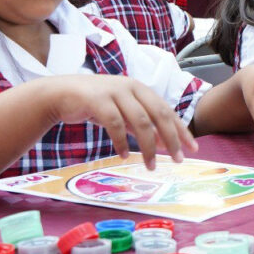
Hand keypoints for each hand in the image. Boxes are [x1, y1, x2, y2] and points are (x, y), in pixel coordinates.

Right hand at [45, 75, 196, 169]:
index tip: (193, 148)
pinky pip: (115, 123)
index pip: (167, 110)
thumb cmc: (95, 103)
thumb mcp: (123, 113)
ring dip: (147, 146)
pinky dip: (122, 141)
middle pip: (159, 114)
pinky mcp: (97, 100)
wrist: (60, 93)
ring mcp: (114, 92)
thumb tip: (164, 143)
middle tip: (178, 159)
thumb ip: (142, 125)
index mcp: (141, 89)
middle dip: (171, 138)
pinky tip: (125, 155)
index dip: (181, 129)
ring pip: (140, 121)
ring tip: (151, 165)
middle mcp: (131, 87)